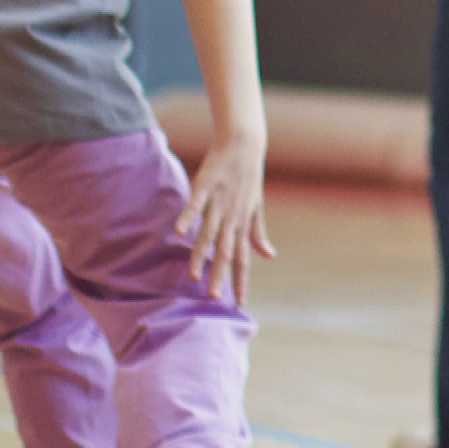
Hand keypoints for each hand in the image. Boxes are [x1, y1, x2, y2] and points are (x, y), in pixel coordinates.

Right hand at [177, 136, 276, 304]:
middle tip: (214, 298)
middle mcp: (233, 216)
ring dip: (201, 254)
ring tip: (194, 275)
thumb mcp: (257, 207)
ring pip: (209, 232)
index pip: (244, 257)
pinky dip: (188, 216)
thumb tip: (269, 256)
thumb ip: (259, 233)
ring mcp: (219, 201)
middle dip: (220, 274)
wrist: (245, 144)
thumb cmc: (249, 178)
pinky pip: (196, 203)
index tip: (240, 304)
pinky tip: (179, 230)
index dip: (242, 280)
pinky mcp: (206, 185)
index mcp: (244, 223)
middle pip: (226, 250)